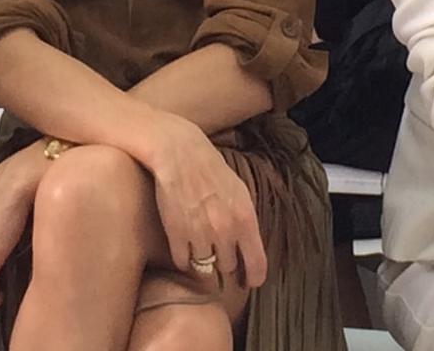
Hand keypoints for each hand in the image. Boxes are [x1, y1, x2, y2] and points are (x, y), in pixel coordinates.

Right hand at [143, 114, 267, 288]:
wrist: (179, 152)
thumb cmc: (210, 168)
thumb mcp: (239, 191)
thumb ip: (244, 221)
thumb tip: (248, 248)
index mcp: (245, 219)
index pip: (257, 264)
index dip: (254, 277)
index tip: (249, 281)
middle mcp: (225, 231)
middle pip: (227, 266)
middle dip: (222, 259)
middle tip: (215, 247)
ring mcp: (200, 234)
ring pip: (204, 266)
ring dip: (201, 258)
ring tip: (197, 241)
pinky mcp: (176, 235)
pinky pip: (183, 262)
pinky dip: (183, 257)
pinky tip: (182, 243)